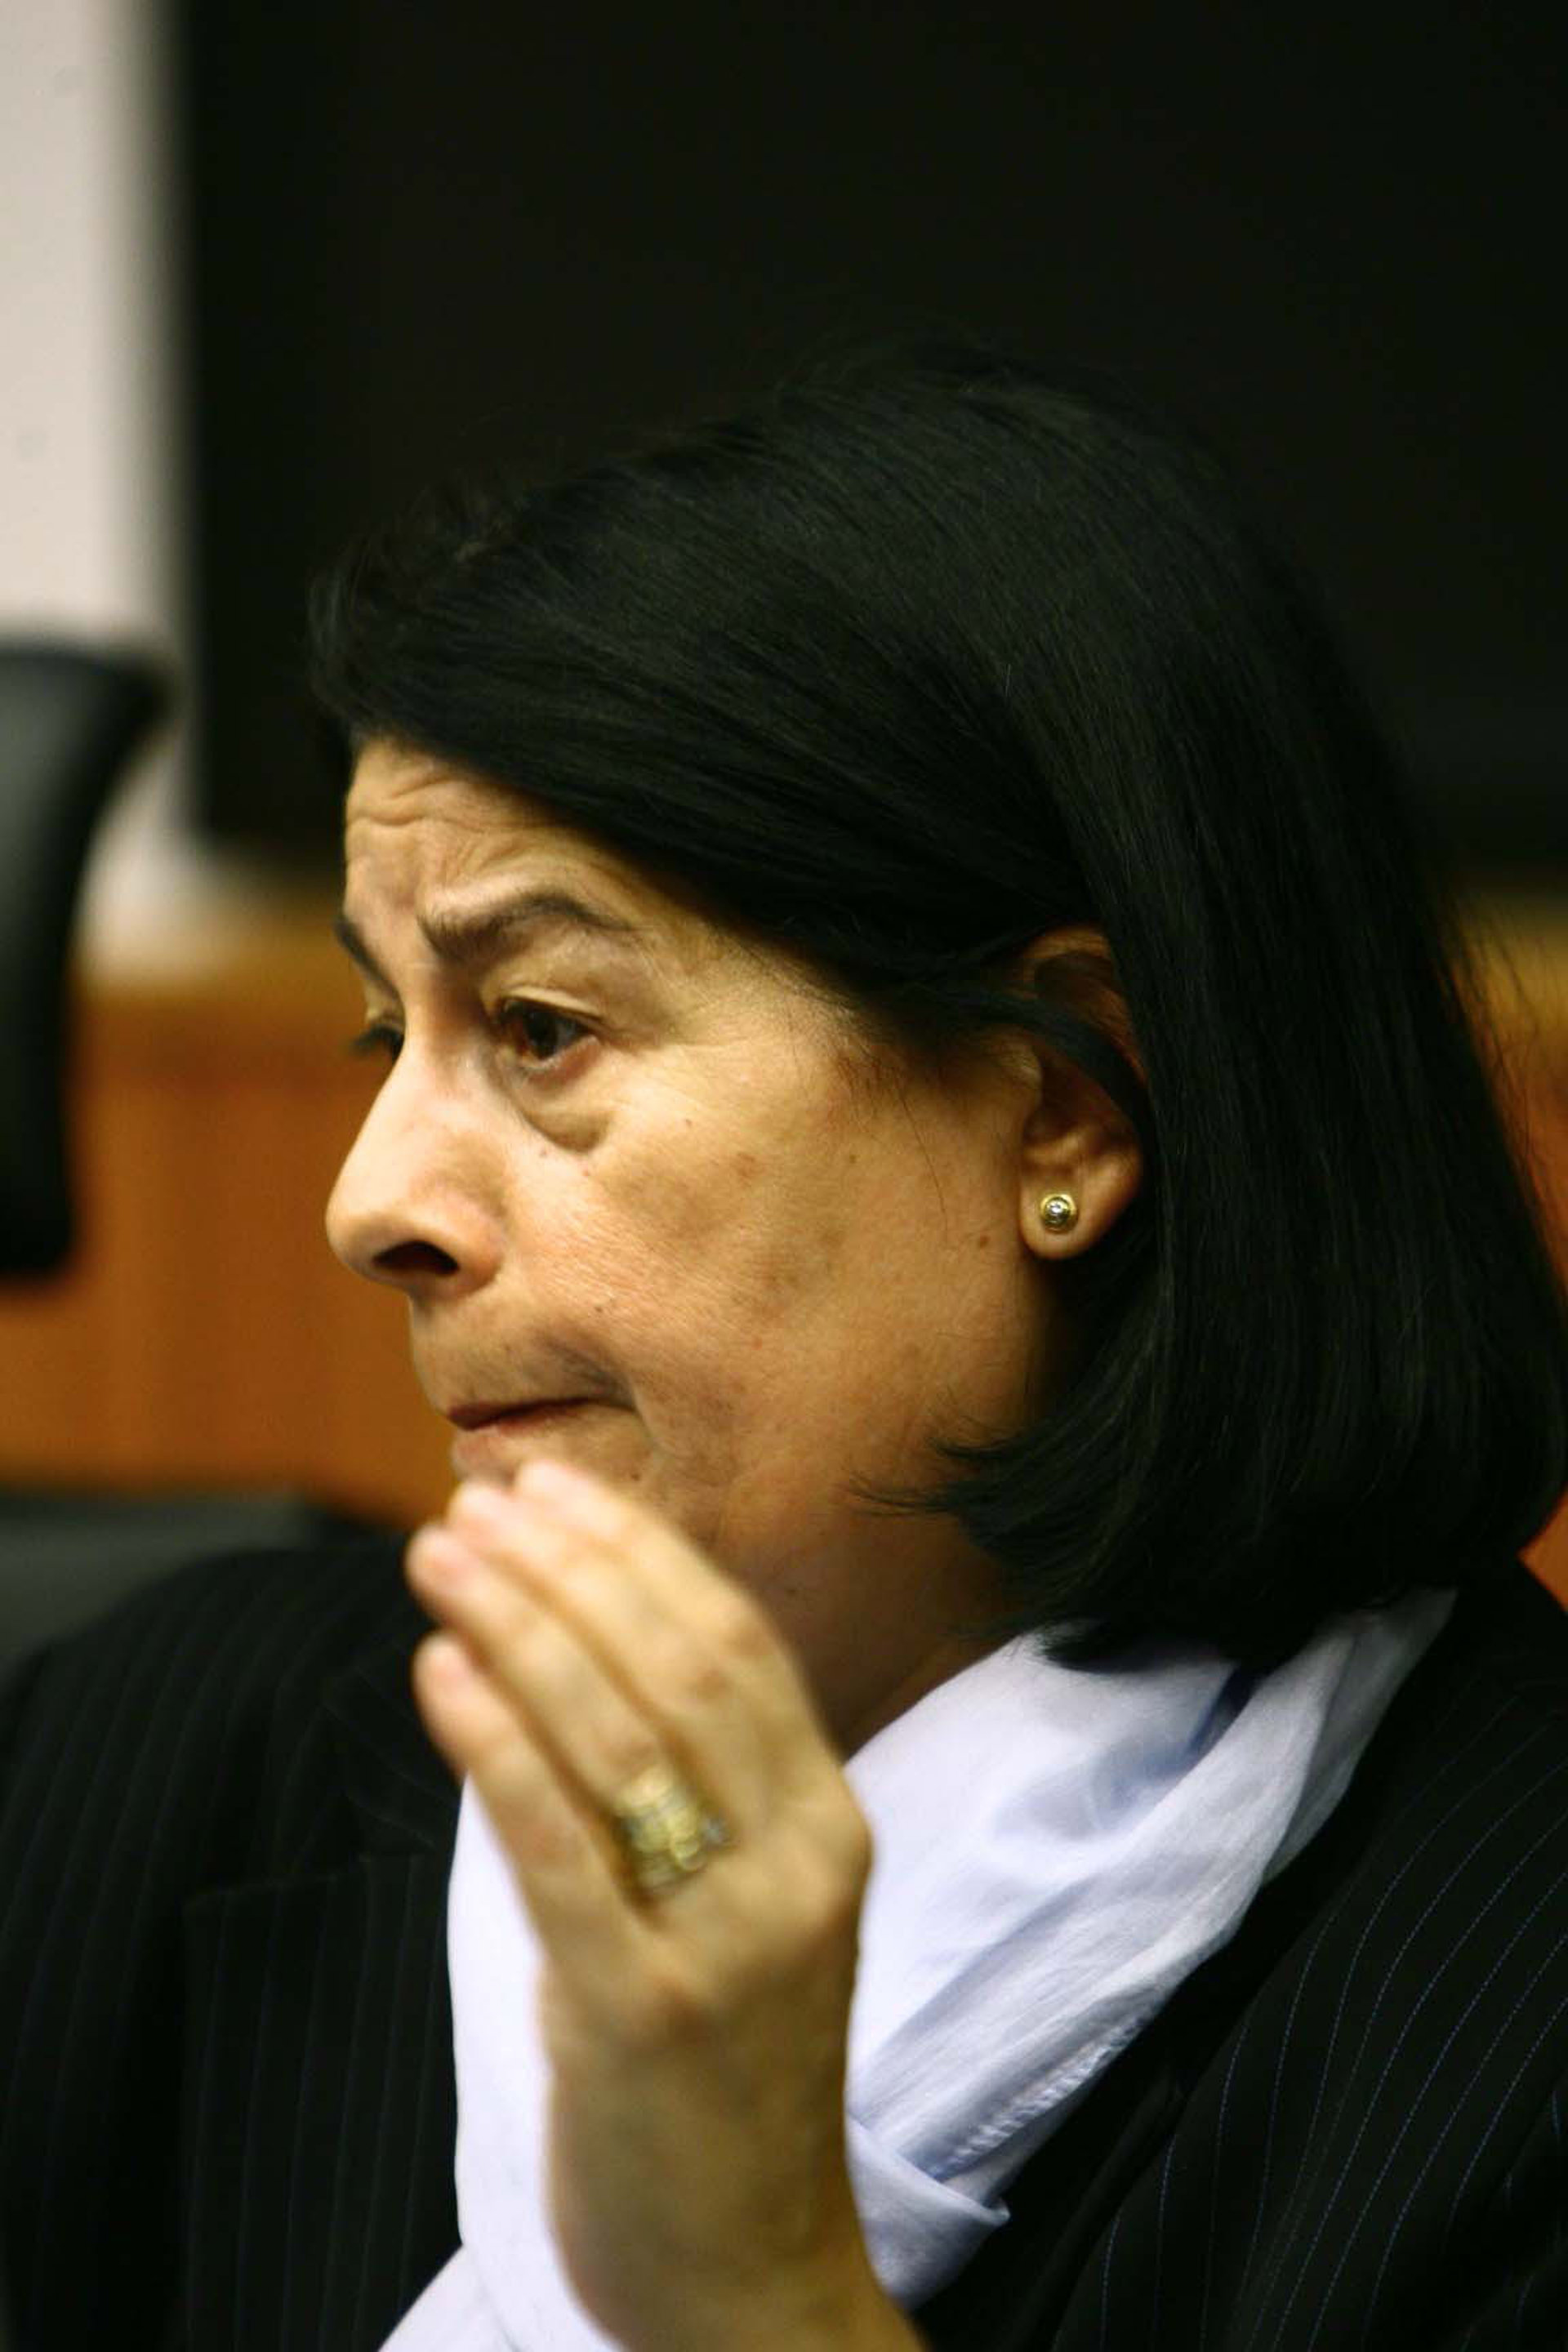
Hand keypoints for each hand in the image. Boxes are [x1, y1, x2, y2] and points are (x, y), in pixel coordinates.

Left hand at [405, 1460, 919, 2351]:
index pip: (733, 1644)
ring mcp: (728, 1940)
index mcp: (832, 1827)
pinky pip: (561, 1849)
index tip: (548, 1487)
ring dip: (515, 1626)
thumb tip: (568, 1644)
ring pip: (614, 1736)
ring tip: (435, 1559)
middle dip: (565, 1567)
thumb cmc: (733, 2075)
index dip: (636, 1551)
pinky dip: (495, 1746)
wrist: (754, 2275)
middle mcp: (796, 1867)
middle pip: (674, 1668)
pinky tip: (439, 1673)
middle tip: (471, 1504)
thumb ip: (690, 1792)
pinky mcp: (642, 2012)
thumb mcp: (747, 1912)